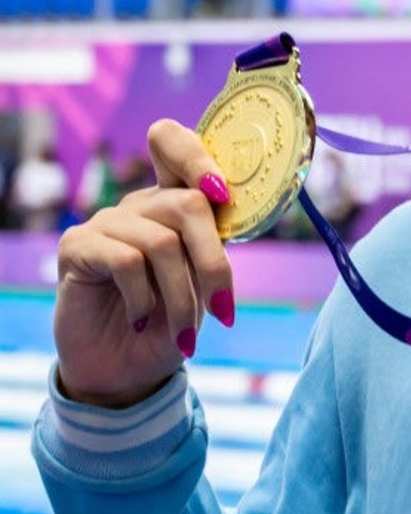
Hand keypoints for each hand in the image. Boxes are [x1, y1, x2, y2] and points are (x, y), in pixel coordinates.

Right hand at [54, 119, 234, 407]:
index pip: (172, 144)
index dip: (197, 156)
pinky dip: (144, 299)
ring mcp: (107, 222)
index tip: (223, 193)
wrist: (126, 369)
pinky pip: (126, 261)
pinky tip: (141, 320)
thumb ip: (214, 249)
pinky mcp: (78, 246)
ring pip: (162, 242)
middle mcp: (141, 205)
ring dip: (182, 298)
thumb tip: (229, 212)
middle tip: (222, 310)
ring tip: (183, 334)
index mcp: (175, 203)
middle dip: (214, 264)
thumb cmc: (172, 324)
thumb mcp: (204, 287)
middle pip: (189, 204)